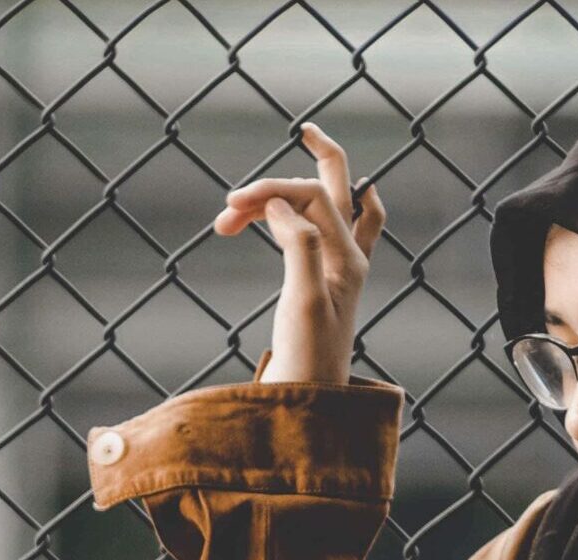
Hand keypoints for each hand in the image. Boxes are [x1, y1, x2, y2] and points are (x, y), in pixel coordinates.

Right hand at [212, 122, 386, 384]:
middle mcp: (349, 256)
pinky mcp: (324, 280)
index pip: (313, 198)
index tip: (232, 210)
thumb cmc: (307, 359)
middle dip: (311, 163)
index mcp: (348, 257)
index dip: (272, 191)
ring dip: (280, 199)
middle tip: (293, 139)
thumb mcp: (302, 302)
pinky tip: (286, 210)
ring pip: (320, 208)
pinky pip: (329, 229)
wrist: (310, 402)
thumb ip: (297, 245)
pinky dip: (300, 212)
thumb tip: (279, 202)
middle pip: (338, 188)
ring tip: (228, 218)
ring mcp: (339, 267)